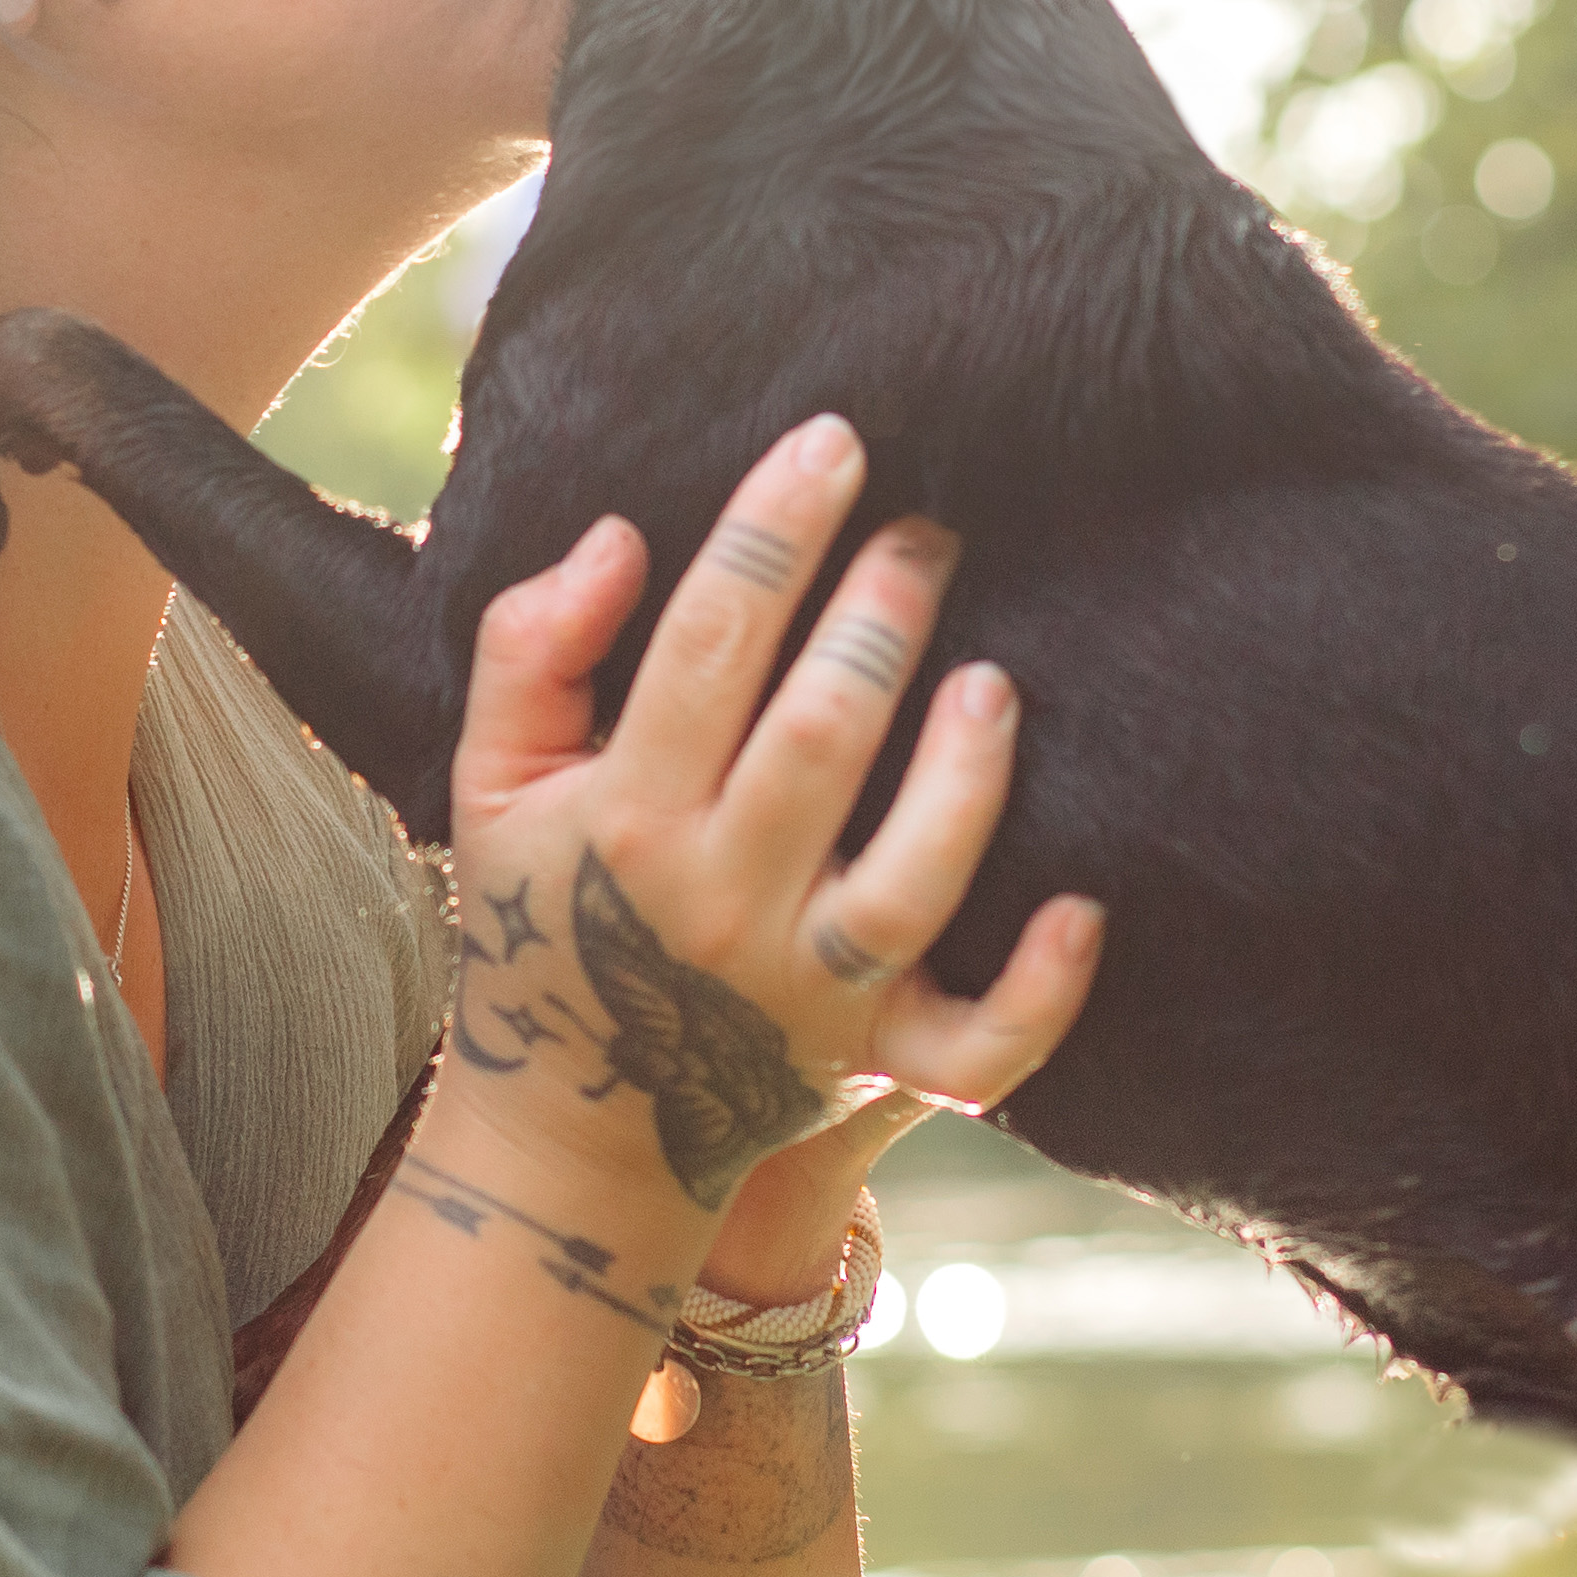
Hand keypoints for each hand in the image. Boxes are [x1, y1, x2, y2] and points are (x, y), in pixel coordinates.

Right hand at [437, 415, 1104, 1216]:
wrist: (569, 1132)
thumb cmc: (542, 914)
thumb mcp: (491, 783)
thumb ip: (530, 651)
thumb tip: (619, 538)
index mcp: (627, 816)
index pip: (709, 644)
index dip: (773, 530)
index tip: (833, 443)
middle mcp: (719, 904)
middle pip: (822, 739)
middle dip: (881, 615)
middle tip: (930, 531)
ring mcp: (807, 993)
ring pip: (911, 880)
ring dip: (964, 772)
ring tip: (995, 677)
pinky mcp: (875, 1063)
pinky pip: (977, 1047)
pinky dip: (1042, 991)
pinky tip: (1085, 906)